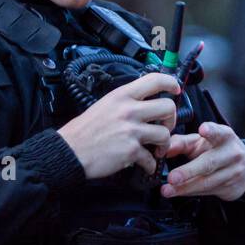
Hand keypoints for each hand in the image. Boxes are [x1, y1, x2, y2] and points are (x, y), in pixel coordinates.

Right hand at [57, 72, 179, 179]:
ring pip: (165, 134)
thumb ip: (125, 102)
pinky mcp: (130, 150)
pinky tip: (144, 164)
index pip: (155, 80)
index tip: (175, 89)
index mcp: (122, 96)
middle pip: (168, 107)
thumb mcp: (104, 104)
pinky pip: (151, 158)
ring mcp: (131, 130)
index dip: (171, 83)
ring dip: (164, 145)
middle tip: (165, 127)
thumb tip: (143, 102)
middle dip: (172, 120)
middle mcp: (128, 110)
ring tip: (157, 149)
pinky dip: (150, 164)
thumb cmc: (84, 131)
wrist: (69, 151)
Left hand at [159, 122, 244, 200]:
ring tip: (167, 190)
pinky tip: (178, 192)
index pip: (219, 133)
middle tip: (172, 178)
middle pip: (209, 163)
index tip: (203, 130)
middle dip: (188, 171)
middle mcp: (232, 153)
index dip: (211, 131)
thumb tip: (162, 148)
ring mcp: (234, 172)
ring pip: (206, 182)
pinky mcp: (231, 188)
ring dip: (184, 188)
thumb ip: (182, 143)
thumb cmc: (217, 151)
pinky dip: (190, 192)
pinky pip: (207, 192)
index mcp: (225, 137)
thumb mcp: (201, 142)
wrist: (244, 169)